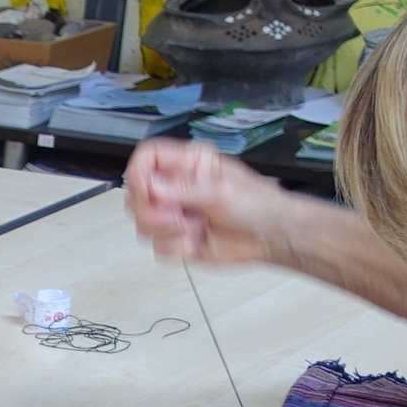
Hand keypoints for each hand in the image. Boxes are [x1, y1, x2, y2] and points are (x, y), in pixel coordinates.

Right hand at [126, 139, 297, 267]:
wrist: (271, 238)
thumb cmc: (259, 205)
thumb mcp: (223, 191)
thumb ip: (184, 189)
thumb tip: (152, 187)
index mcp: (189, 164)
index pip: (147, 158)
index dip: (139, 174)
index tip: (148, 192)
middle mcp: (176, 187)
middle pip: (136, 194)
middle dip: (152, 212)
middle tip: (177, 218)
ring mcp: (174, 214)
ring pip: (142, 224)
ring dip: (167, 233)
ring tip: (195, 230)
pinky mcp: (176, 238)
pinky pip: (158, 247)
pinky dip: (177, 249)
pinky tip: (198, 242)